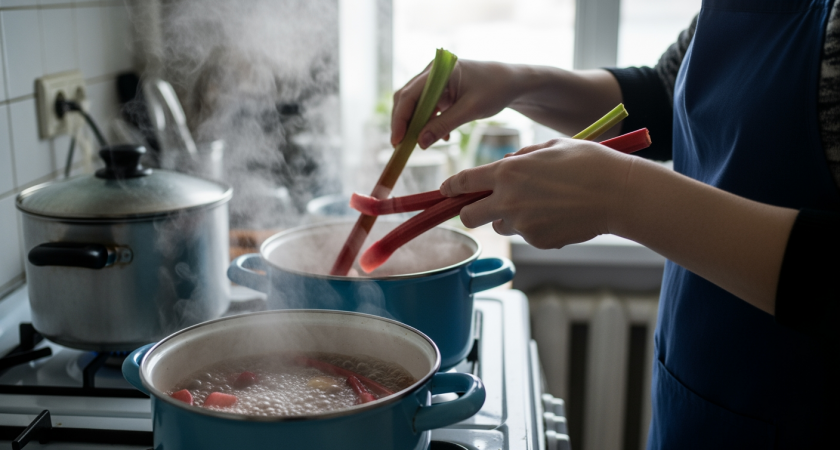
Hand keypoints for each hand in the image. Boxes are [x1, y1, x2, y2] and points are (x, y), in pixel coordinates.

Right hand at [391, 60, 521, 148]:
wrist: (511, 82)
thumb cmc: (495, 90)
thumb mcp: (470, 110)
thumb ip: (443, 125)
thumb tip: (420, 143)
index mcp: (439, 70)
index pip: (410, 94)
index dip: (400, 118)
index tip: (397, 140)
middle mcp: (433, 72)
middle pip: (407, 98)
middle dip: (404, 123)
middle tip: (401, 146)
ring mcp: (436, 81)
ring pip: (416, 105)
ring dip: (416, 125)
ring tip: (419, 144)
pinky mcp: (441, 91)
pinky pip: (428, 108)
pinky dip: (429, 123)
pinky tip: (443, 136)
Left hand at [440, 138, 634, 248]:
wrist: (618, 193)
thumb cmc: (587, 162)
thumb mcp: (548, 148)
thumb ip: (519, 159)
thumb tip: (503, 166)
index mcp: (507, 172)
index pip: (463, 182)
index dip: (450, 187)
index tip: (444, 190)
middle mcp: (508, 200)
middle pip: (468, 216)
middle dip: (469, 212)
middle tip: (481, 206)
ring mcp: (522, 224)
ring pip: (501, 225)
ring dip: (509, 217)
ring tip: (540, 203)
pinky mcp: (538, 241)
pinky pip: (526, 234)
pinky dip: (535, 226)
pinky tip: (558, 214)